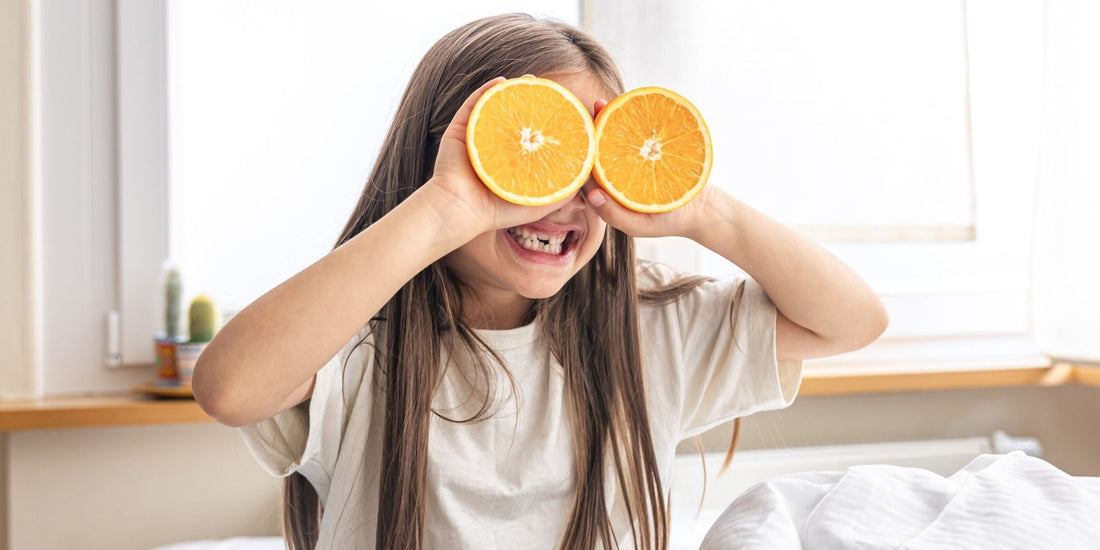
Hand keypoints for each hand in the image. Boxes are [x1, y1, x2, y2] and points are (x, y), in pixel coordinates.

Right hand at [426, 77, 575, 235]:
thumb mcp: (537, 204)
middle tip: (548, 89)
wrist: (459, 210)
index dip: (547, 123)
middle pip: (515, 118)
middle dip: (532, 102)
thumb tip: (587, 176)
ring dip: (512, 91)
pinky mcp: (460, 130)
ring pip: (496, 106)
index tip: (566, 111)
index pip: (531, 136)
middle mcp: (494, 146)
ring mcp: (477, 136)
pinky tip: (501, 81)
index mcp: (510, 160)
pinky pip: (473, 104)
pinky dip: (486, 90)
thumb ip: (561, 192)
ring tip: (530, 80)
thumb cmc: (497, 211)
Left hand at [581, 99, 716, 239]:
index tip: (577, 141)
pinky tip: (625, 105)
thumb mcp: (638, 226)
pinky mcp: (649, 151)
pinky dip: (629, 120)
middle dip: (591, 131)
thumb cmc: (667, 221)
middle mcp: (616, 173)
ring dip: (607, 119)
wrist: (701, 209)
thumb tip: (592, 194)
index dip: (580, 157)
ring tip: (601, 102)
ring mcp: (633, 160)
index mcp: (607, 190)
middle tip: (589, 111)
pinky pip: (635, 134)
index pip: (586, 173)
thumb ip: (613, 214)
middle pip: (597, 150)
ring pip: (614, 138)